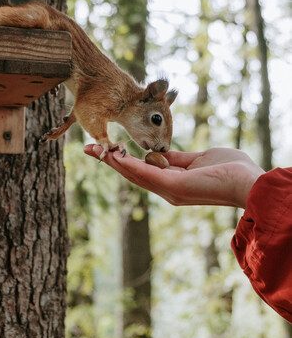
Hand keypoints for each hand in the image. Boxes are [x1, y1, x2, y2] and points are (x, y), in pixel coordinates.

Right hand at [83, 146, 264, 208]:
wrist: (249, 181)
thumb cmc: (231, 170)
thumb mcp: (198, 159)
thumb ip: (177, 158)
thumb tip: (160, 152)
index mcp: (173, 183)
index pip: (141, 170)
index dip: (121, 159)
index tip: (104, 148)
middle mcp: (167, 190)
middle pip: (132, 173)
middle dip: (109, 160)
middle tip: (88, 147)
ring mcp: (170, 190)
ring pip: (135, 174)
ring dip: (113, 161)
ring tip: (95, 149)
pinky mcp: (175, 187)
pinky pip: (147, 174)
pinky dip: (128, 165)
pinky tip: (115, 156)